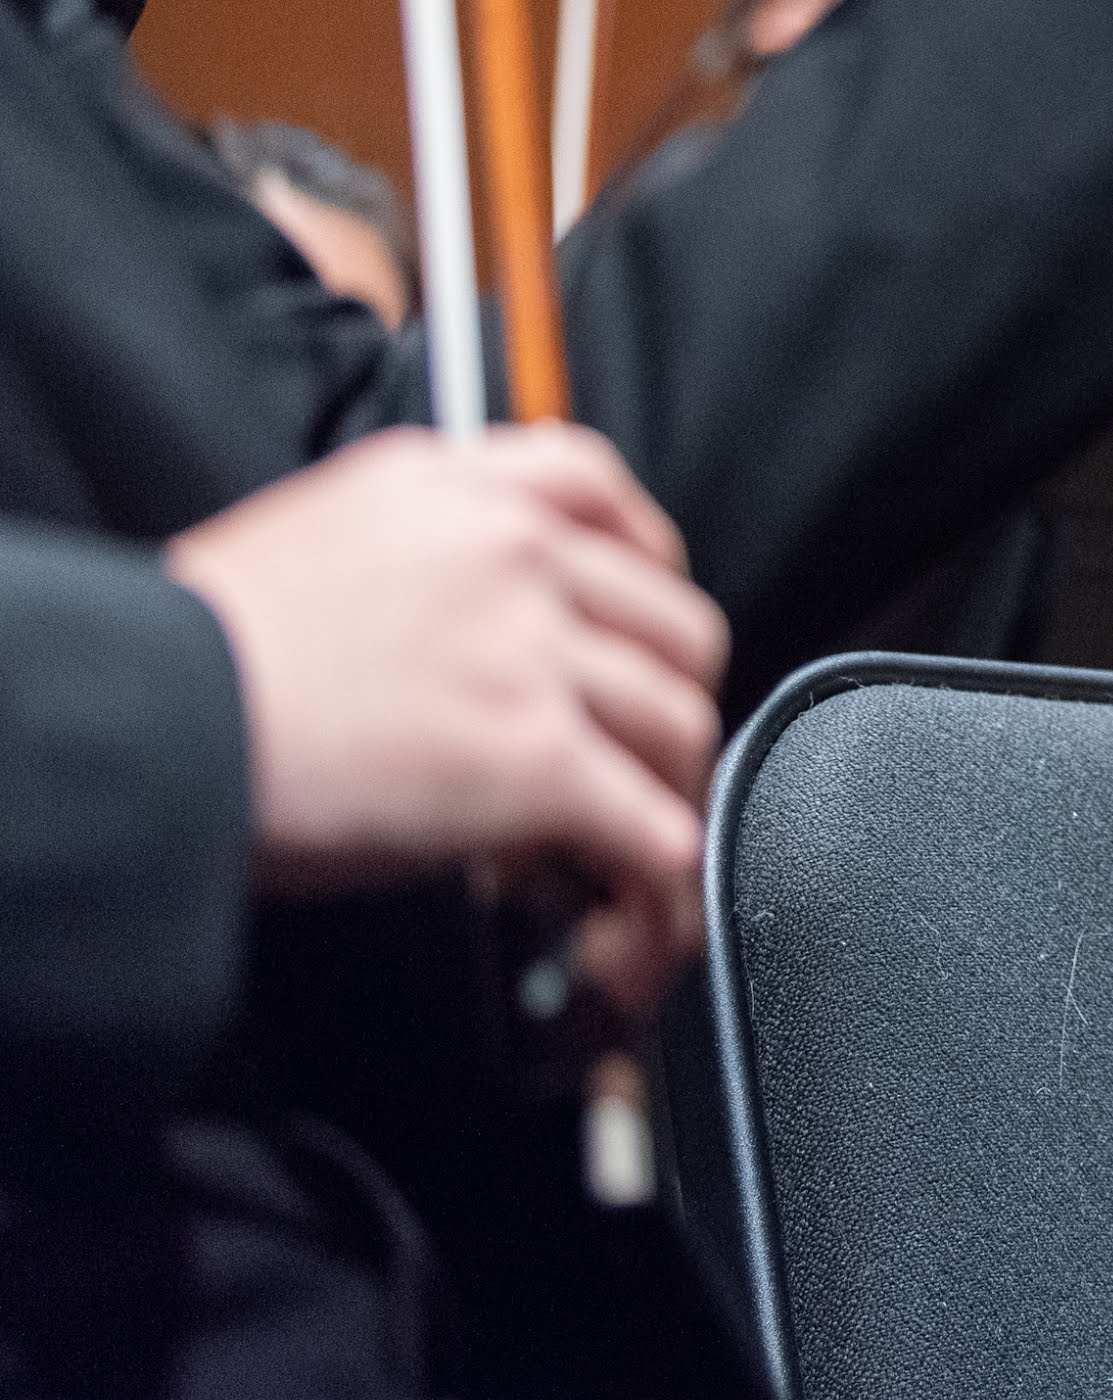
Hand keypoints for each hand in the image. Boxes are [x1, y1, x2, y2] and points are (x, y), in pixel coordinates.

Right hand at [165, 427, 730, 1009]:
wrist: (148, 719)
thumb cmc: (188, 658)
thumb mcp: (315, 546)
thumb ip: (417, 564)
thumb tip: (469, 642)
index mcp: (452, 489)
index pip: (596, 488)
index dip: (645, 562)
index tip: (641, 610)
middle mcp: (511, 556)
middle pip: (672, 623)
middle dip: (668, 698)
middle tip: (639, 756)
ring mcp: (532, 656)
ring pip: (678, 723)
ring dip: (672, 796)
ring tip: (636, 849)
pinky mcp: (532, 758)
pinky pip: (647, 823)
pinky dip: (658, 881)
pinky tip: (638, 910)